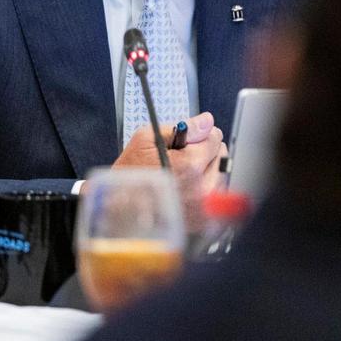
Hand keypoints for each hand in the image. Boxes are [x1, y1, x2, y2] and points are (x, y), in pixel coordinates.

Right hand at [114, 113, 226, 229]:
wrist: (119, 210)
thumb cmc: (130, 174)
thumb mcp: (147, 139)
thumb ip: (182, 127)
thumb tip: (207, 121)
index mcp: (190, 165)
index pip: (214, 137)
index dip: (198, 135)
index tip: (186, 141)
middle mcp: (202, 188)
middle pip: (220, 155)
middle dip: (204, 152)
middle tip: (181, 158)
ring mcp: (204, 207)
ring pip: (221, 175)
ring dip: (206, 170)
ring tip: (182, 174)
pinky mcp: (203, 219)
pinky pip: (216, 195)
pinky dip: (205, 188)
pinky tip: (187, 188)